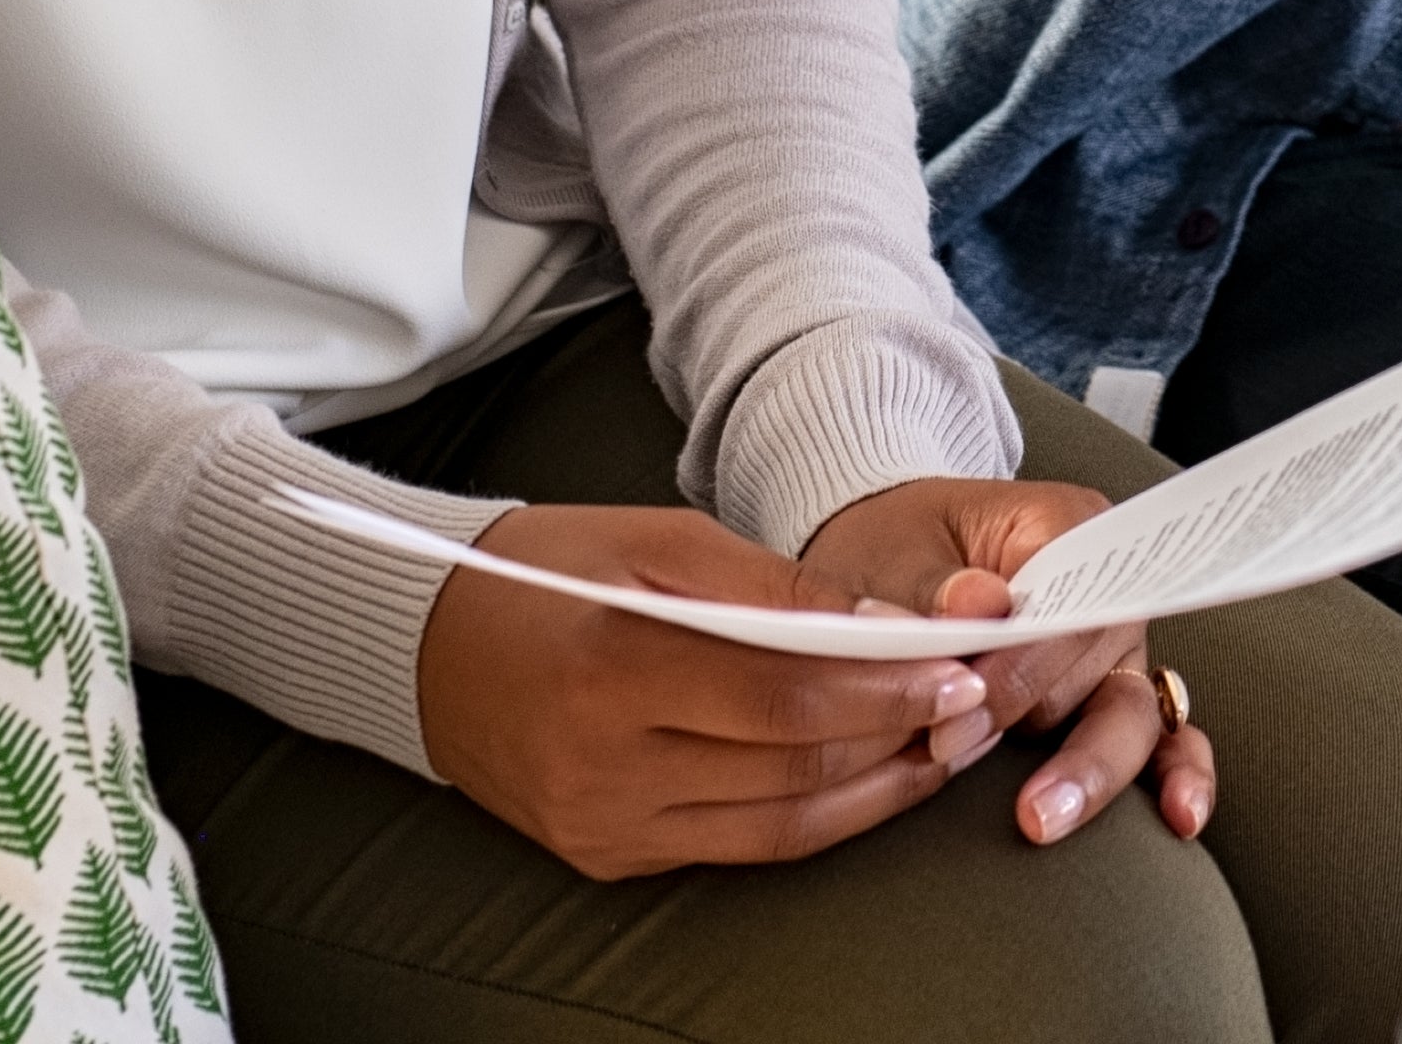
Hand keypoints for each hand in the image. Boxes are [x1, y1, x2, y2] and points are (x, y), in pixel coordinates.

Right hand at [414, 503, 1002, 876]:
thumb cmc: (545, 572)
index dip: (881, 687)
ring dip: (876, 786)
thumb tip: (881, 626)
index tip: (956, 663)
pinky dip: (817, 815)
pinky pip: (738, 847)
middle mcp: (604, 768)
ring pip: (778, 824)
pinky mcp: (609, 858)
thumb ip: (771, 589)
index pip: (781, 698)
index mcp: (611, 671)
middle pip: (790, 767)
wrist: (427, 649)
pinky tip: (870, 780)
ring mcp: (605, 827)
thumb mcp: (655, 543)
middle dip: (897, 734)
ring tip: (944, 742)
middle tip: (974, 700)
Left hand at [800, 475, 1218, 847]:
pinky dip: (1177, 778)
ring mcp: (1116, 652)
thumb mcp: (894, 553)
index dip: (1020, 660)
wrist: (888, 572)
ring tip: (1040, 818)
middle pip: (1101, 660)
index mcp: (1066, 528)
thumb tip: (978, 603)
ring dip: (1089, 769)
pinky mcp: (1112, 702)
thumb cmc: (895, 551)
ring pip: (1132, 713)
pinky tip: (1178, 818)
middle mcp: (1107, 590)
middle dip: (1030, 714)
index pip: (1068, 594)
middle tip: (952, 748)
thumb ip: (932, 584)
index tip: (956, 708)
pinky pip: (1165, 742)